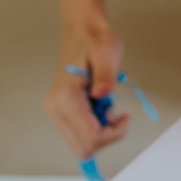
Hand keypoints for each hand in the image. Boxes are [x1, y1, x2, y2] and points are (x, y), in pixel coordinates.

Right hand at [44, 24, 129, 158]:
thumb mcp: (107, 52)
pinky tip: (100, 108)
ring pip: (81, 145)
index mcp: (66, 97)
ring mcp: (56, 112)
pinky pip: (79, 135)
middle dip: (106, 137)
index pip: (91, 137)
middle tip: (114, 113)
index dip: (113, 134)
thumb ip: (105, 74)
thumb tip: (102, 94)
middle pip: (84, 148)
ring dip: (101, 133)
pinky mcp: (60, 112)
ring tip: (107, 107)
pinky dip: (95, 129)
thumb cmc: (96, 41)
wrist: (83, 32)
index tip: (125, 116)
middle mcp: (55, 109)